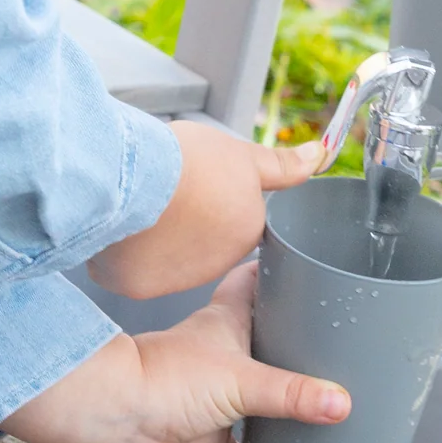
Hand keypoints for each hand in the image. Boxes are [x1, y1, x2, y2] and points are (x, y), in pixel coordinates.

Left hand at [0, 263, 348, 442]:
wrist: (121, 421)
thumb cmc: (169, 379)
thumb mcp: (242, 379)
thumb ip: (292, 392)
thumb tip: (342, 401)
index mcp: (228, 321)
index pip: (255, 279)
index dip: (278, 268)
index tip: (309, 260)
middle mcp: (224, 352)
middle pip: (263, 336)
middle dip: (292, 338)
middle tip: (335, 339)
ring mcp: (216, 392)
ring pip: (256, 391)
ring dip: (280, 397)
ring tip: (323, 398)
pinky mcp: (209, 432)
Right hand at [88, 118, 322, 300]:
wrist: (137, 180)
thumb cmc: (188, 162)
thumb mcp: (241, 156)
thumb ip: (279, 166)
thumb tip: (317, 157)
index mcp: (245, 230)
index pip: (233, 222)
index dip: (213, 202)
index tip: (198, 189)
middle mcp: (216, 264)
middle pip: (198, 243)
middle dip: (184, 223)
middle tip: (168, 193)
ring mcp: (178, 278)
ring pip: (164, 258)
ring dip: (156, 239)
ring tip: (145, 206)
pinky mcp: (142, 286)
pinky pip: (134, 271)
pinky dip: (126, 254)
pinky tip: (123, 229)